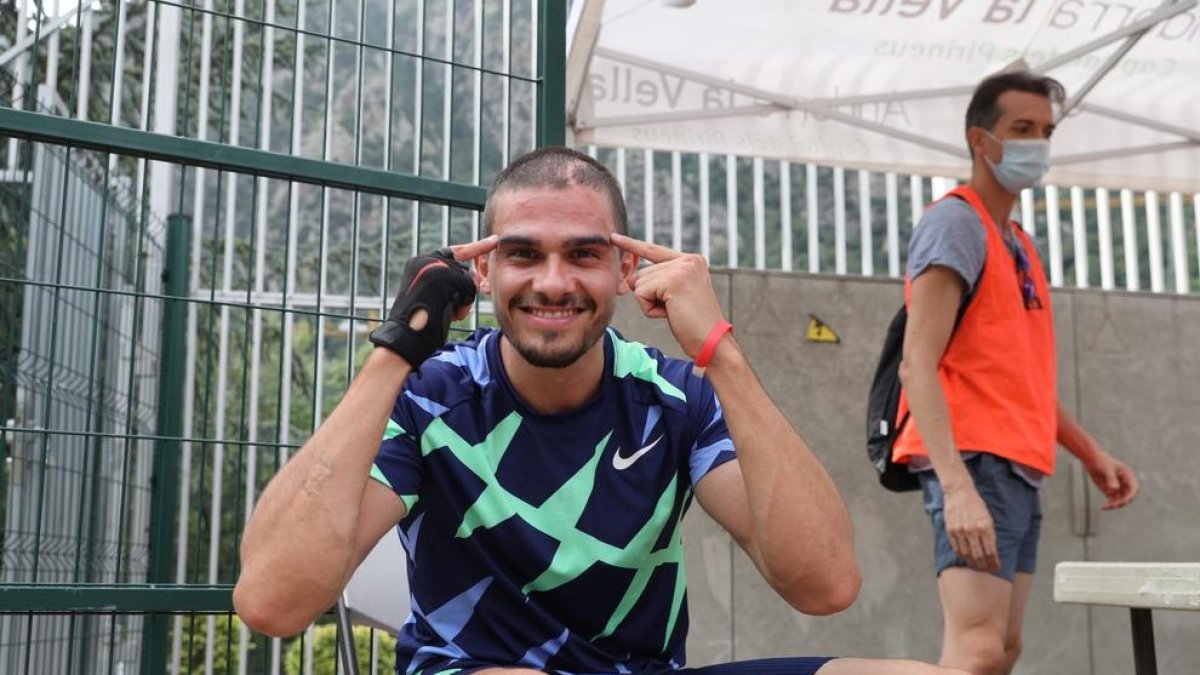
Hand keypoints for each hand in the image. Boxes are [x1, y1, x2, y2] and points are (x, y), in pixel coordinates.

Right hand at [369, 237, 497, 366]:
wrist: (406, 337)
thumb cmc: (422, 324)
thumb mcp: (434, 297)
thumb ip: (449, 283)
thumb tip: (475, 277)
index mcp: (420, 263)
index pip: (454, 252)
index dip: (475, 248)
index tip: (493, 241)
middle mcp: (426, 260)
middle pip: (463, 271)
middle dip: (464, 293)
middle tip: (449, 310)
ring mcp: (434, 266)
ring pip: (467, 279)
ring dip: (462, 300)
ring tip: (445, 313)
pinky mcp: (443, 275)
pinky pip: (468, 287)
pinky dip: (464, 304)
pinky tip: (449, 314)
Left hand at [610, 233, 725, 357]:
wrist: (711, 341)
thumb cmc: (692, 324)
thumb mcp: (676, 295)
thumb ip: (658, 281)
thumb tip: (630, 280)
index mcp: (692, 260)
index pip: (654, 250)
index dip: (633, 245)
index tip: (614, 237)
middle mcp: (688, 260)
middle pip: (643, 272)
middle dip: (650, 295)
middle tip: (675, 309)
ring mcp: (681, 268)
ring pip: (640, 283)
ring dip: (650, 303)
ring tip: (674, 311)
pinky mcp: (673, 280)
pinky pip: (641, 293)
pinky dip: (649, 308)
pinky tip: (670, 313)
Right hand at [942, 484, 1000, 572]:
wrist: (960, 492)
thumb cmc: (976, 505)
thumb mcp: (988, 518)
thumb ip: (990, 534)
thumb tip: (992, 551)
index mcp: (985, 527)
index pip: (991, 552)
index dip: (994, 563)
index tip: (996, 568)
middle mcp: (973, 530)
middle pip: (979, 556)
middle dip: (985, 566)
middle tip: (988, 570)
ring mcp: (960, 531)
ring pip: (967, 554)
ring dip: (973, 563)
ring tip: (977, 566)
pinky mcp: (951, 530)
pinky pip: (957, 548)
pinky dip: (962, 555)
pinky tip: (966, 558)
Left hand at [1084, 451, 1138, 509]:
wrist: (1091, 460)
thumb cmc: (1100, 461)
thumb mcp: (1106, 469)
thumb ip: (1111, 479)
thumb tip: (1114, 489)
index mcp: (1128, 476)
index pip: (1134, 489)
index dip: (1130, 496)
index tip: (1124, 501)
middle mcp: (1125, 483)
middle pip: (1128, 496)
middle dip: (1122, 502)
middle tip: (1112, 505)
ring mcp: (1118, 487)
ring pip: (1121, 500)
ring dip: (1115, 505)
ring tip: (1106, 507)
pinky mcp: (1110, 491)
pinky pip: (1113, 501)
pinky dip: (1110, 505)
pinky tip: (1104, 507)